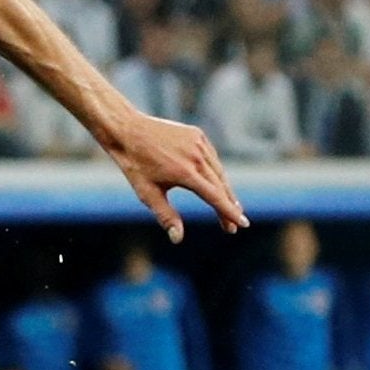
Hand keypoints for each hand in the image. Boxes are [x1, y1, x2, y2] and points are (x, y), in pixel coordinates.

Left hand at [105, 112, 247, 242]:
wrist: (127, 130)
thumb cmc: (135, 165)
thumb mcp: (147, 194)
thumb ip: (166, 216)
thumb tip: (178, 239)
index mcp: (186, 172)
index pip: (215, 197)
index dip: (229, 212)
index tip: (242, 224)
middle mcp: (197, 156)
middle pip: (220, 186)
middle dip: (228, 207)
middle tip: (233, 226)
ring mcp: (199, 143)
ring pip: (218, 171)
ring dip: (225, 190)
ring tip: (229, 208)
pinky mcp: (198, 135)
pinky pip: (211, 157)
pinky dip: (215, 172)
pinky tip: (217, 184)